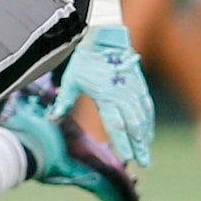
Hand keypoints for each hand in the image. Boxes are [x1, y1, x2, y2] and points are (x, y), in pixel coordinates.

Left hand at [53, 24, 153, 168]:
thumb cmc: (85, 58)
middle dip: (140, 146)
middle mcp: (124, 95)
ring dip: (146, 137)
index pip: (116, 124)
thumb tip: (52, 118)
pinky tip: (148, 133)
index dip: (122, 142)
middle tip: (144, 164)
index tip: (126, 158)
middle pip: (134, 125)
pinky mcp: (139, 85)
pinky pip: (147, 107)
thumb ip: (64, 101)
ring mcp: (134, 90)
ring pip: (143, 118)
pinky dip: (149, 122)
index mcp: (107, 95)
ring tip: (147, 153)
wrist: (106, 36)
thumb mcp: (71, 79)